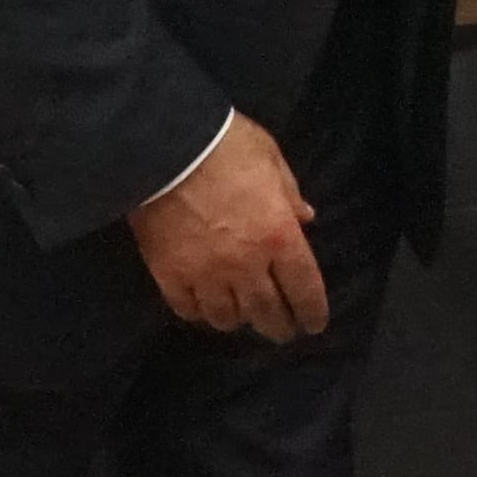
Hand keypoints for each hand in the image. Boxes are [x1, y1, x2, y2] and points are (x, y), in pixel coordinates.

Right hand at [128, 115, 330, 341]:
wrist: (163, 146)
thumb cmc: (225, 145)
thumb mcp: (270, 157)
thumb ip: (290, 192)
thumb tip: (306, 218)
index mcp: (279, 236)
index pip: (304, 289)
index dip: (312, 312)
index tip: (313, 323)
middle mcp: (246, 265)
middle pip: (267, 312)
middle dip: (278, 327)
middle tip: (281, 331)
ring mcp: (206, 274)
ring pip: (227, 317)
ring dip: (238, 319)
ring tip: (241, 316)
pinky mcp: (169, 274)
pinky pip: (188, 309)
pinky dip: (199, 312)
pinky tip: (203, 306)